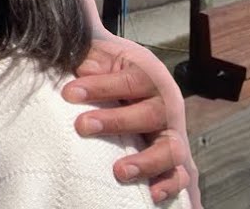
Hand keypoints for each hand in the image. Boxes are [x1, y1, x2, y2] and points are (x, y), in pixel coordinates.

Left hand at [62, 38, 198, 206]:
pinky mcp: (173, 158)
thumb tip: (73, 61)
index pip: (129, 81)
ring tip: (119, 171)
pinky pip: (181, 175)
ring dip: (146, 162)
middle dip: (116, 121)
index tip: (68, 93)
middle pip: (150, 114)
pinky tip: (153, 196)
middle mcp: (167, 103)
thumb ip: (88, 56)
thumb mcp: (100, 54)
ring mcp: (173, 132)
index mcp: (149, 74)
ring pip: (171, 150)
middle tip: (82, 126)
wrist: (127, 74)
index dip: (100, 87)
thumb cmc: (109, 67)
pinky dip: (170, 186)